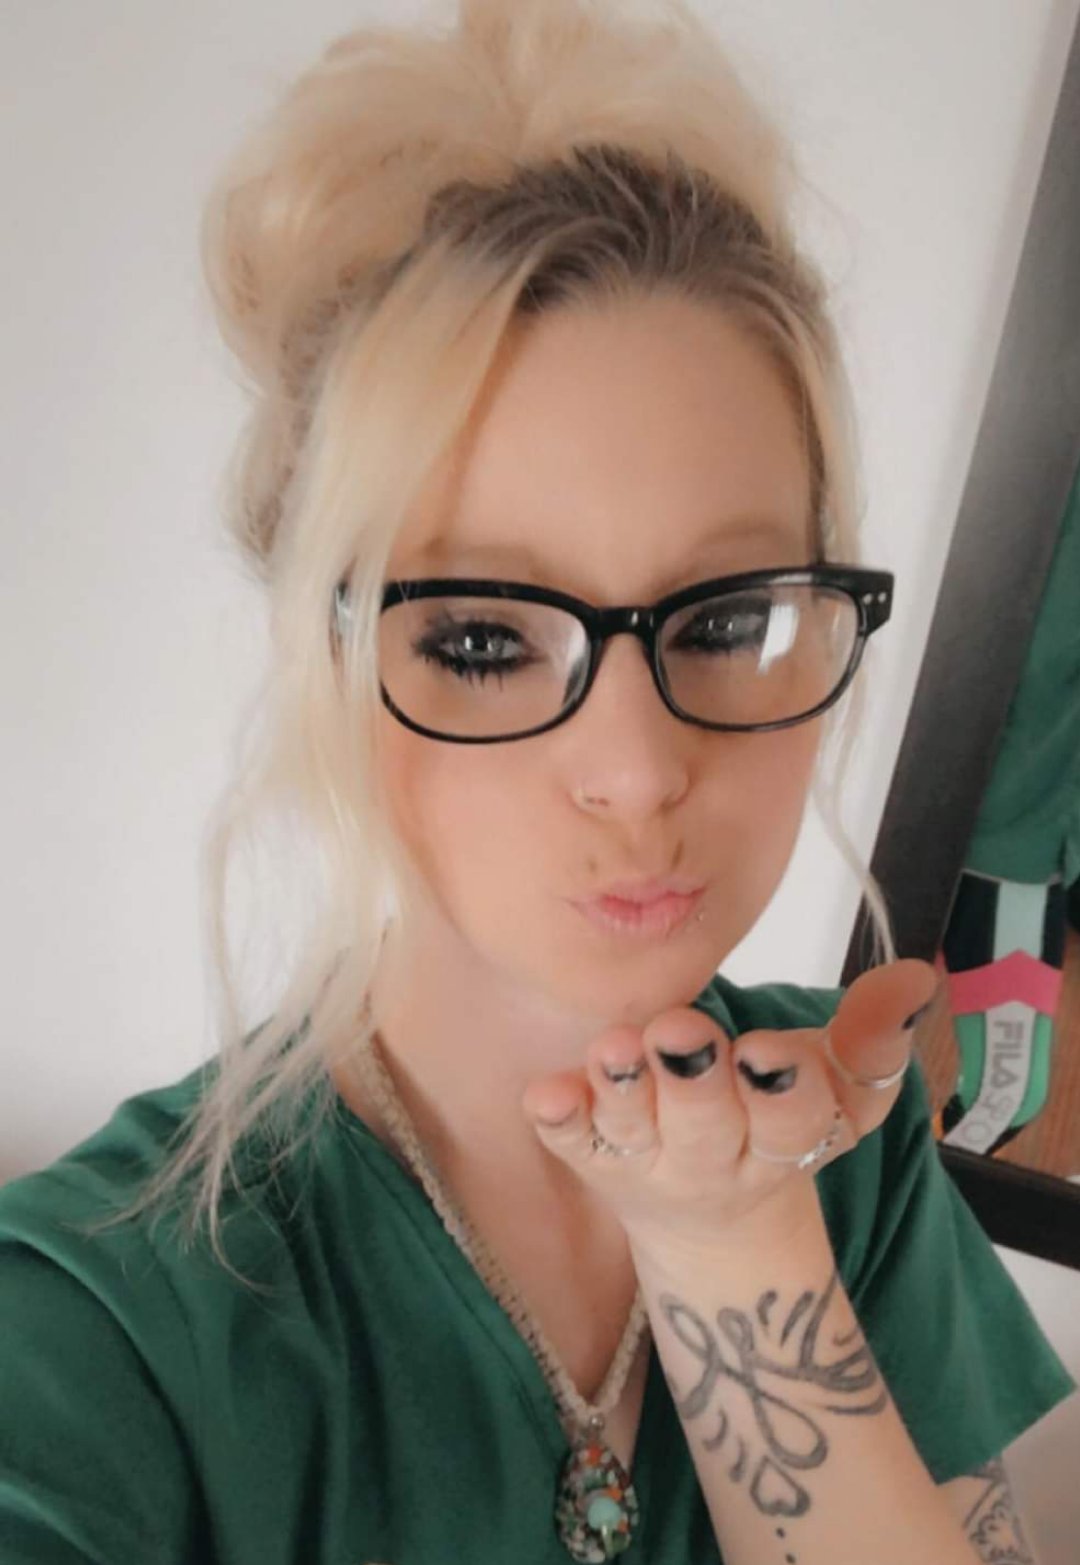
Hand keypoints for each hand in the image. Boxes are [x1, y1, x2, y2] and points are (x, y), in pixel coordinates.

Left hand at [520, 959, 937, 1266]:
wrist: (711, 1223)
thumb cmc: (776, 1125)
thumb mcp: (842, 1097)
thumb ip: (873, 1042)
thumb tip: (916, 977)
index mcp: (785, 1141)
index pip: (793, 1120)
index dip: (782, 1089)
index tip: (767, 1051)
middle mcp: (712, 1159)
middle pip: (705, 1125)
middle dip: (693, 1082)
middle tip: (680, 1035)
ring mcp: (647, 1161)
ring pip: (632, 1130)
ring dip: (621, 1088)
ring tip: (614, 1048)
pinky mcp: (593, 1156)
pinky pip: (571, 1142)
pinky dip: (559, 1119)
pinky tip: (544, 1092)